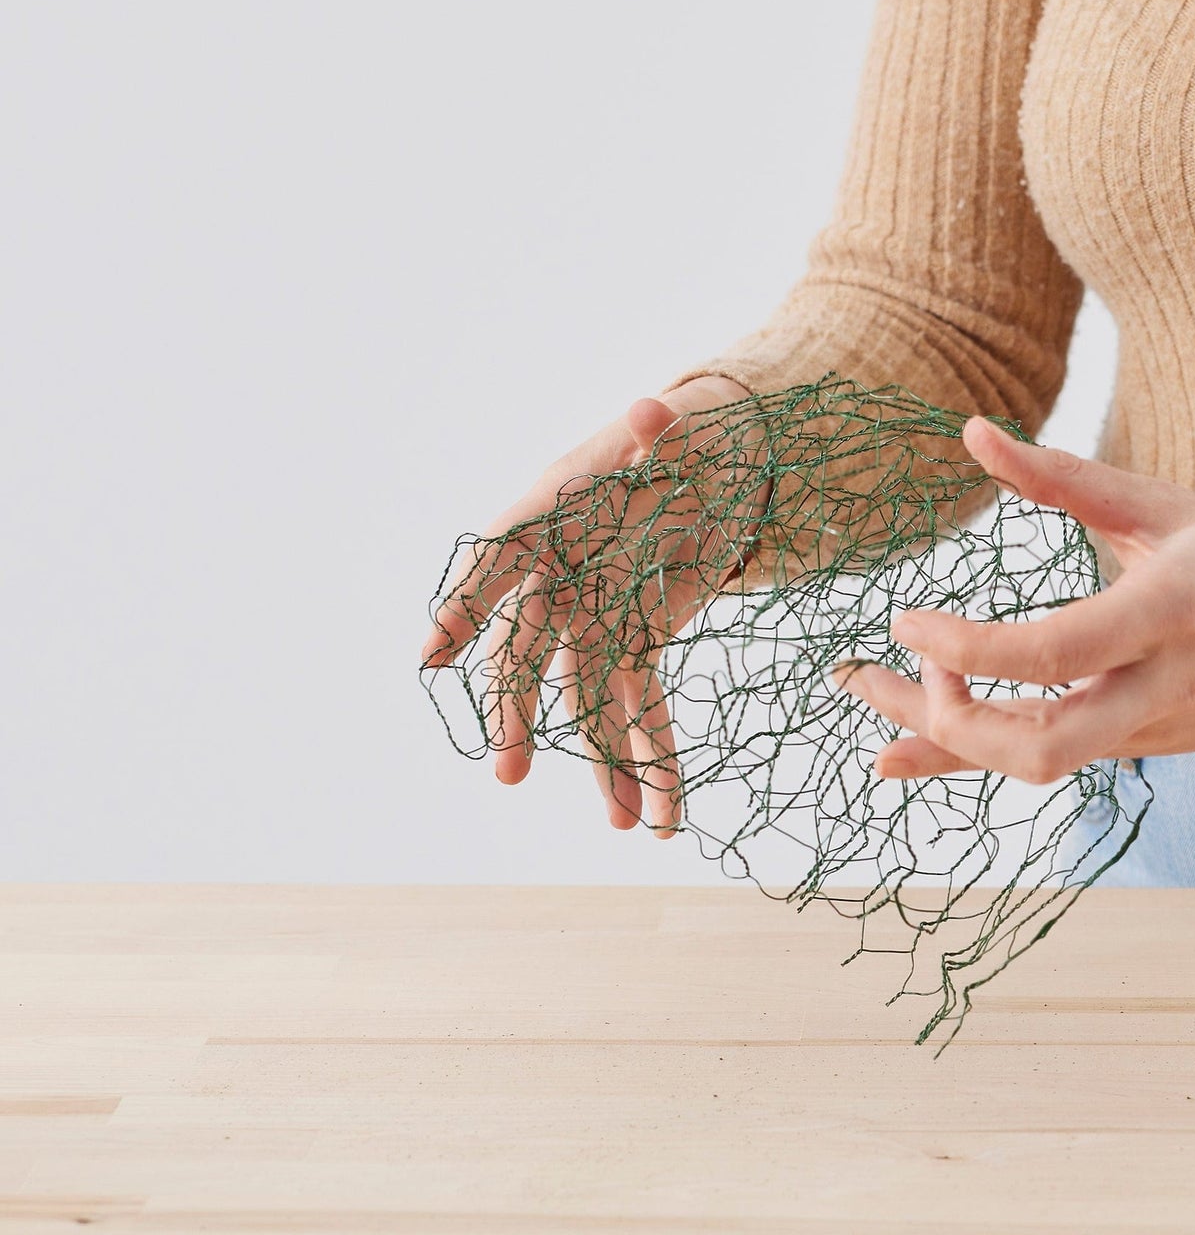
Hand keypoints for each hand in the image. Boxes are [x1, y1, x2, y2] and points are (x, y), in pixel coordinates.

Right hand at [422, 374, 755, 834]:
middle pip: (525, 650)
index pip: (494, 560)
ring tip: (620, 823)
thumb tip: (649, 411)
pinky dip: (651, 759)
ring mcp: (596, 618)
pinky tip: (659, 816)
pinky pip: (639, 707)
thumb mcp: (680, 427)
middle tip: (510, 766)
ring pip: (584, 698)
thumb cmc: (684, 435)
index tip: (433, 653)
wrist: (721, 463)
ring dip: (601, 762)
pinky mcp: (639, 643)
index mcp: (549, 516)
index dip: (463, 606)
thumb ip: (659, 430)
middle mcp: (559, 577)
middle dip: (516, 710)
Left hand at [835, 418, 1194, 787]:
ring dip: (941, 740)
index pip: (1054, 651)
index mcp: (1168, 612)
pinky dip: (969, 756)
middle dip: (949, 724)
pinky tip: (898, 751)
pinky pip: (1044, 760)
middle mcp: (1158, 687)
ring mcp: (1149, 732)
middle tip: (889, 670)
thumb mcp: (1160, 505)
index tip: (905, 620)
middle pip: (1043, 745)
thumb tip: (972, 430)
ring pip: (1035, 764)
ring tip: (868, 692)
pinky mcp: (1139, 750)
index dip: (969, 646)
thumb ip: (1062, 475)